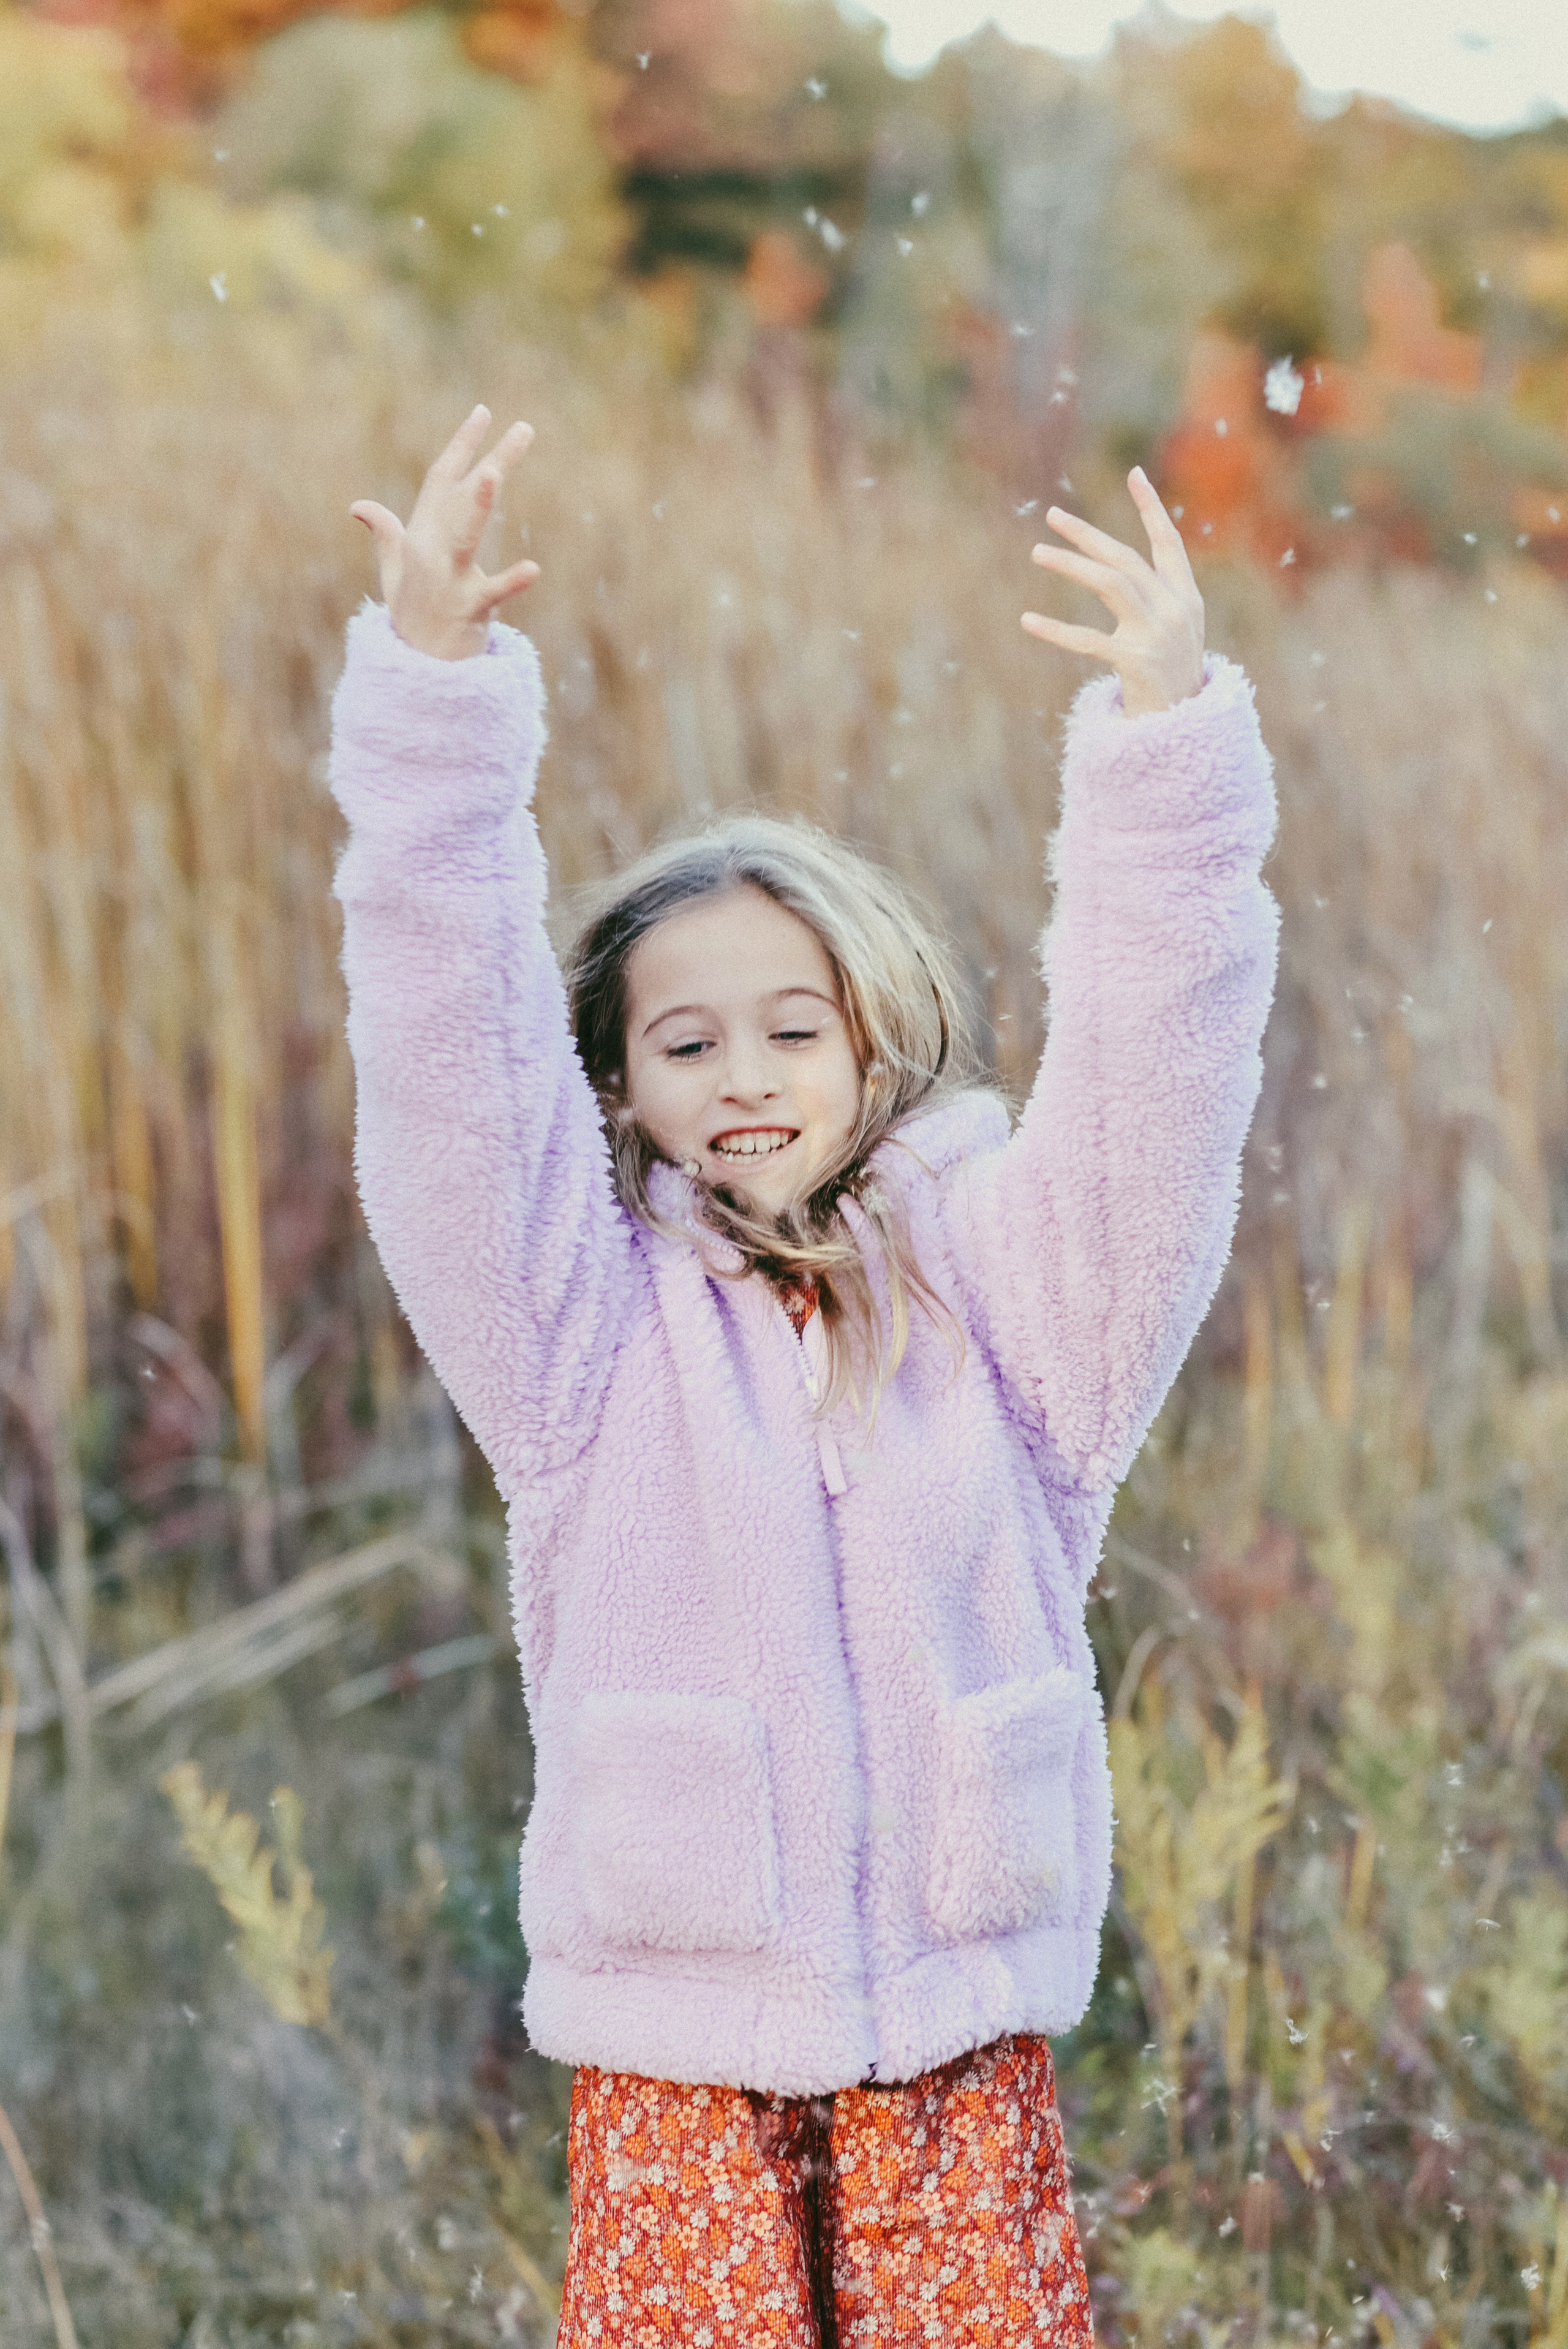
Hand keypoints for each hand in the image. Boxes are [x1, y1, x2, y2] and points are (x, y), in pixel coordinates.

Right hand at [350, 406, 539, 660]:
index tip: (483, 411)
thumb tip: (359, 505)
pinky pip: (491, 594)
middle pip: (463, 496)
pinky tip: (534, 569)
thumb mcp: (393, 570)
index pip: (443, 479)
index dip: (462, 444)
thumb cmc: (410, 614)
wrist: (414, 665)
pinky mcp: (467, 609)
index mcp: (421, 533)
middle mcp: (432, 549)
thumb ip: (384, 533)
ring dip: (479, 505)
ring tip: (496, 475)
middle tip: (524, 429)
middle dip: (492, 461)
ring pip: (465, 535)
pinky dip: (511, 583)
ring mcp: (448, 578)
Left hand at [1021, 467, 1204, 716]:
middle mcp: (1175, 610)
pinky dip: (1056, 630)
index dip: (1151, 508)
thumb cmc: (1171, 679)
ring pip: (1111, 584)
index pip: (1169, 542)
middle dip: (1088, 534)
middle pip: (1126, 559)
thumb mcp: (1175, 632)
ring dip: (1071, 565)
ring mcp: (1157, 636)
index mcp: (1187, 598)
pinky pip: (1088, 640)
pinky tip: (1028, 620)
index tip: (1134, 473)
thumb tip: (1118, 565)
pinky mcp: (1136, 664)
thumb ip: (1156, 596)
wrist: (1183, 729)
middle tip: (1052, 515)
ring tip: (1037, 553)